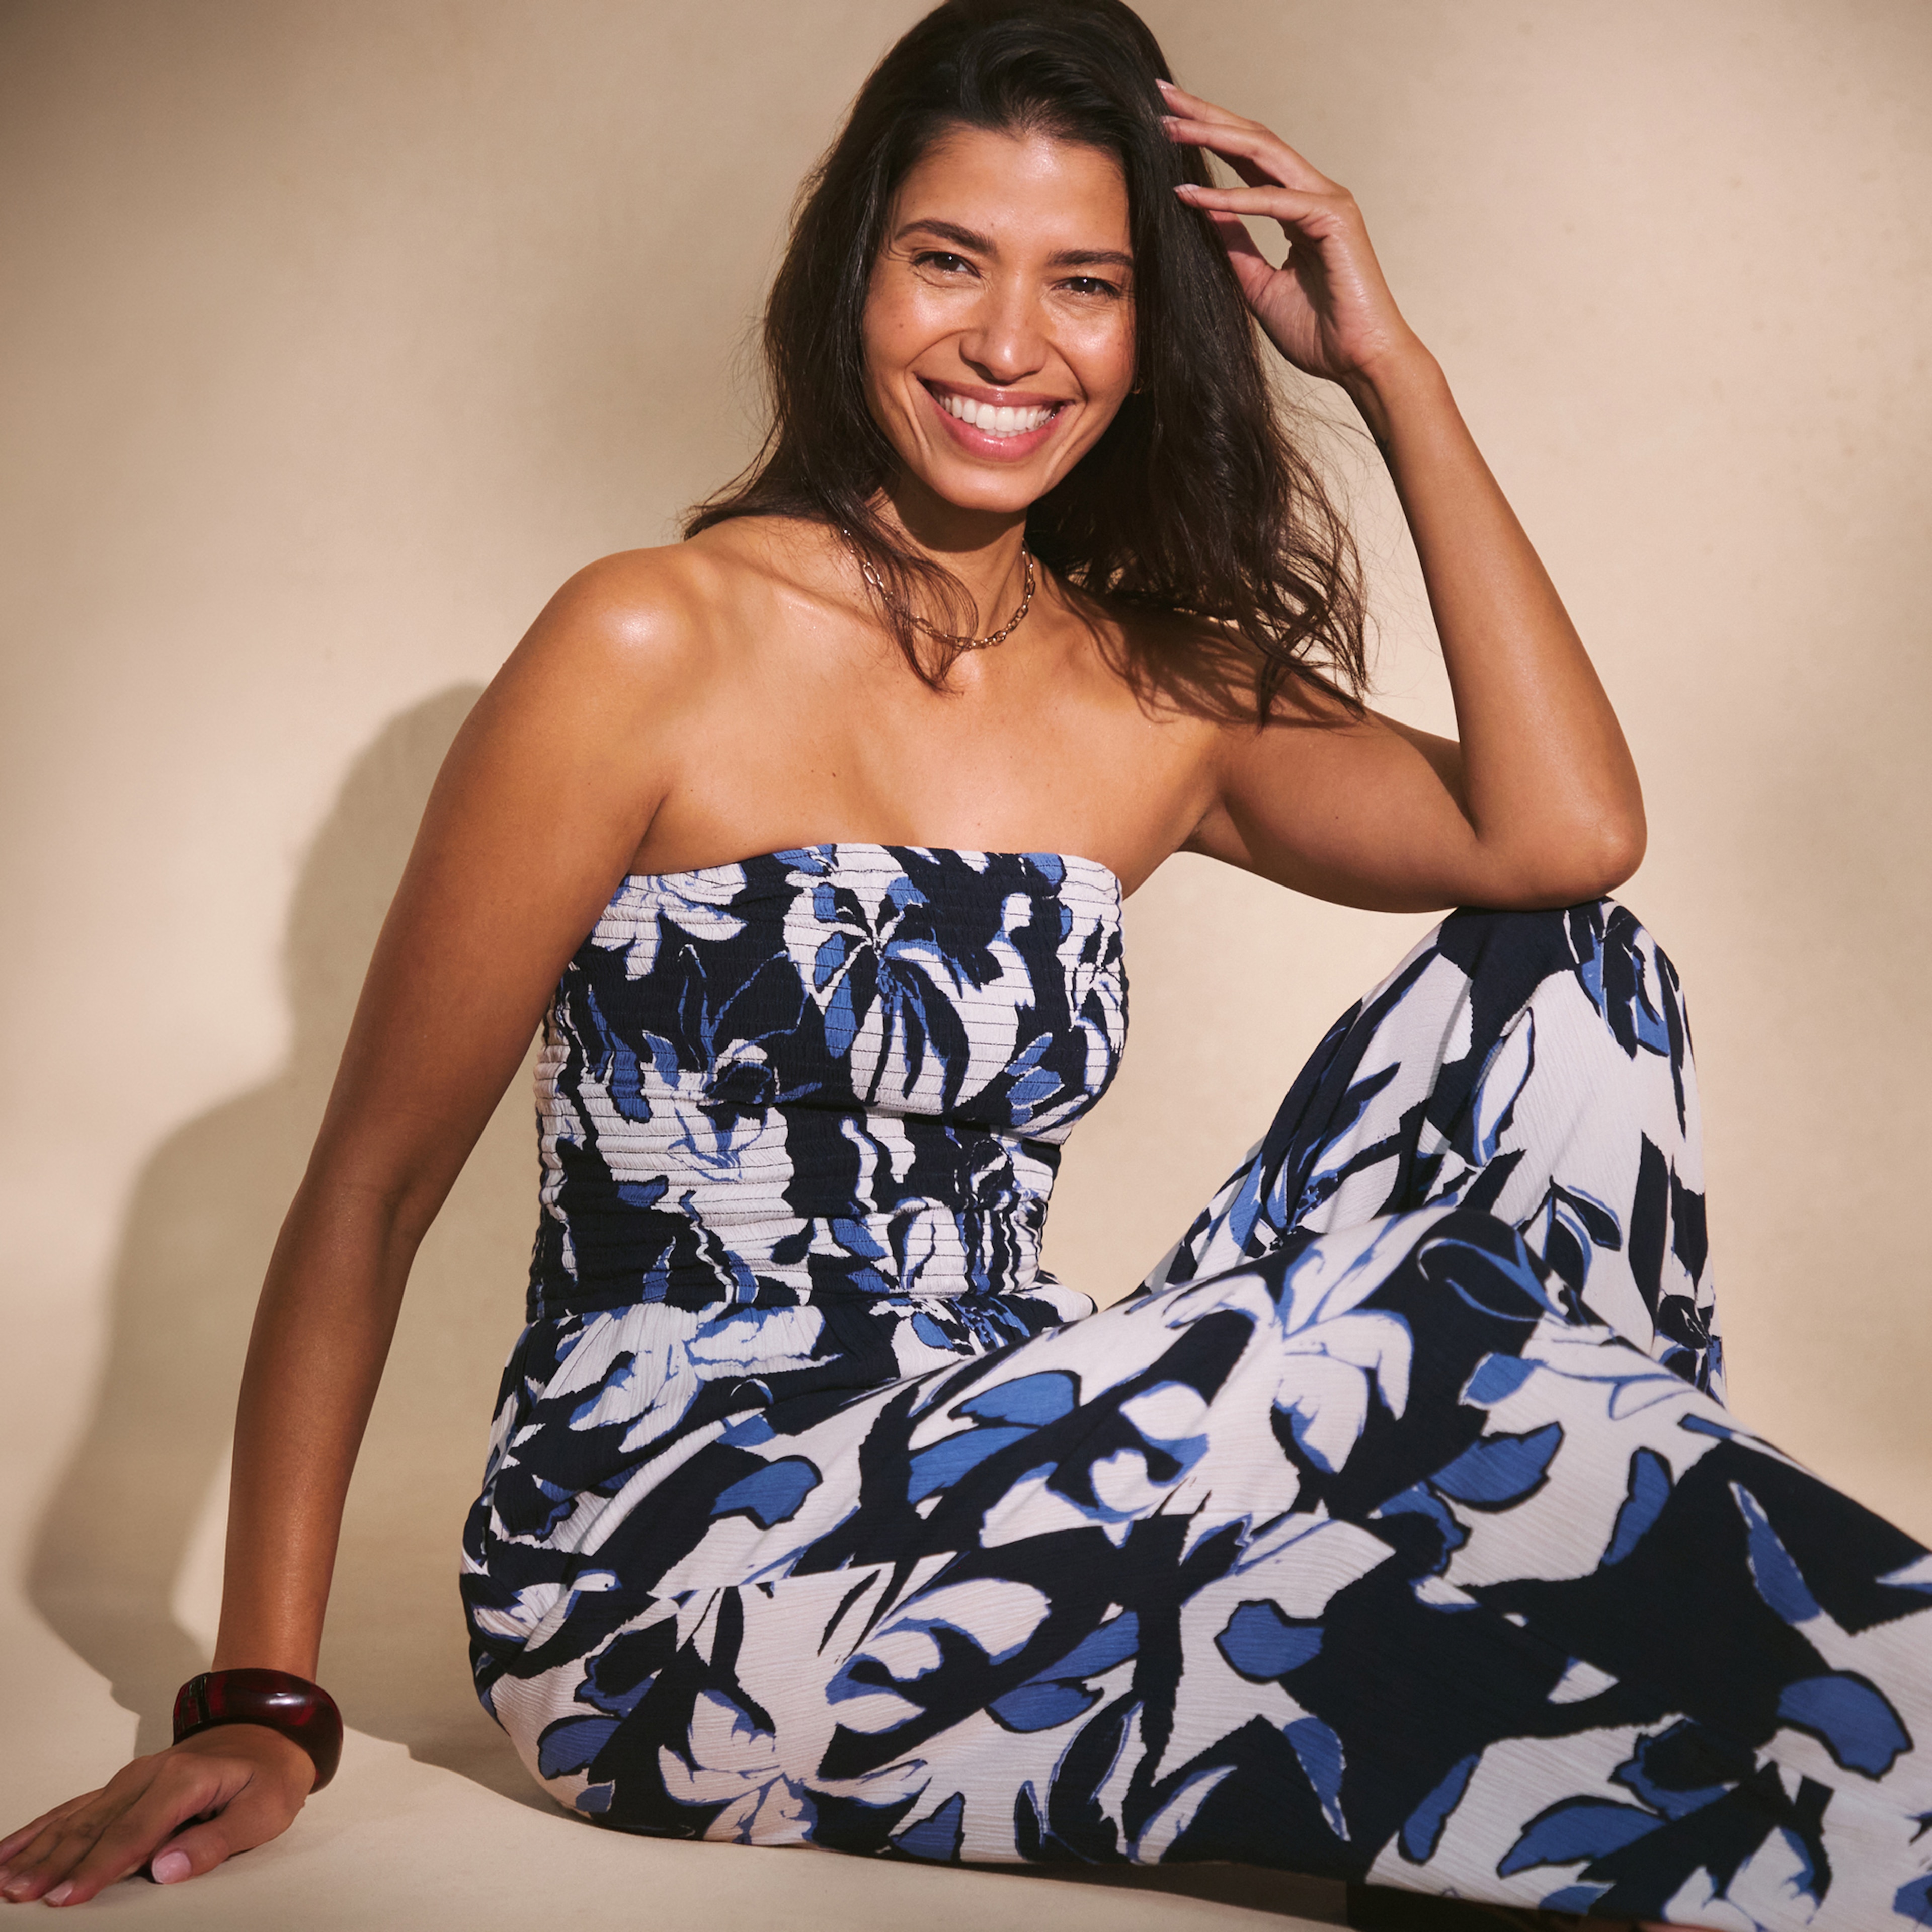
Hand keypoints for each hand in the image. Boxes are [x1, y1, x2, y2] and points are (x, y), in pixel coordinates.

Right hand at [0, 1724, 314, 1906]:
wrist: (268, 1731)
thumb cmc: (269, 1775)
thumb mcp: (264, 1811)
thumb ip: (217, 1842)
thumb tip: (166, 1869)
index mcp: (184, 1780)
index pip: (134, 1833)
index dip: (99, 1867)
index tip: (66, 1897)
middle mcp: (150, 1775)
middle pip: (96, 1826)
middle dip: (55, 1864)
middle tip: (20, 1895)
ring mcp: (132, 1779)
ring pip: (77, 1818)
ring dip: (39, 1849)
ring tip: (4, 1880)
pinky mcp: (122, 1786)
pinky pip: (75, 1808)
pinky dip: (40, 1829)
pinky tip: (9, 1850)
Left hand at [1160, 78, 1424, 397]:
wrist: (1358, 363)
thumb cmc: (1317, 333)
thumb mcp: (1258, 284)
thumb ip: (1235, 244)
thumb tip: (1202, 207)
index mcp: (1300, 207)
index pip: (1249, 159)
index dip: (1209, 136)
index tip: (1168, 122)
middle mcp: (1315, 194)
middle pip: (1255, 141)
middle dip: (1207, 116)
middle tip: (1163, 98)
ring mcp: (1328, 202)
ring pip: (1264, 154)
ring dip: (1215, 137)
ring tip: (1171, 127)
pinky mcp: (1334, 220)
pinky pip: (1274, 201)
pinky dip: (1232, 197)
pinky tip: (1193, 193)